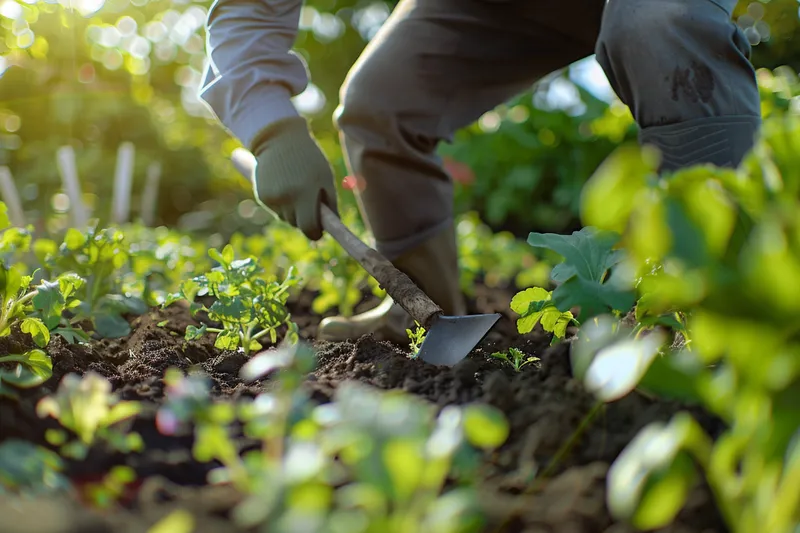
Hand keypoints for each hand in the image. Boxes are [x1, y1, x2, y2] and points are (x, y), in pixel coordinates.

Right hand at [251, 117, 337, 239]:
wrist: (278, 139)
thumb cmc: (309, 158)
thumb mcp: (325, 177)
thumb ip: (330, 203)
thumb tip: (333, 225)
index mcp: (305, 193)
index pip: (309, 227)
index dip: (316, 232)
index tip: (319, 231)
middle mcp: (286, 198)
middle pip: (298, 224)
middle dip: (305, 218)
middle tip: (309, 201)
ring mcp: (272, 198)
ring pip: (286, 218)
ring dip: (293, 211)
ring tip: (296, 189)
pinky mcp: (261, 196)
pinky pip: (276, 210)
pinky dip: (281, 204)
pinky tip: (283, 187)